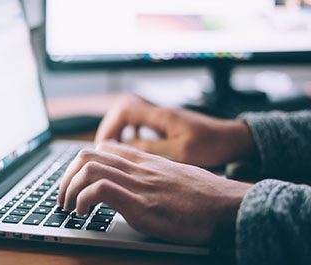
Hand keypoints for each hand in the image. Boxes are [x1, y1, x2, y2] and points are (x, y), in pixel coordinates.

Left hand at [58, 141, 251, 244]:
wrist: (229, 206)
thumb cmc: (206, 196)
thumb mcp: (175, 177)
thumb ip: (153, 175)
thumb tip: (138, 185)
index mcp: (146, 161)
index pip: (104, 148)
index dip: (82, 163)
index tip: (76, 181)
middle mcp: (138, 167)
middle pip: (88, 154)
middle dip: (66, 176)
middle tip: (63, 196)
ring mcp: (139, 184)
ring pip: (88, 168)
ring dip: (68, 188)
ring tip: (68, 206)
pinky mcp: (142, 204)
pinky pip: (100, 190)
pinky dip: (83, 200)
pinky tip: (83, 213)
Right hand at [96, 96, 255, 166]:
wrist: (233, 139)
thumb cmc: (212, 145)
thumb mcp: (181, 152)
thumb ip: (151, 148)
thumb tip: (124, 147)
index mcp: (161, 116)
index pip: (124, 111)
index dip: (109, 127)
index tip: (104, 146)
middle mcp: (159, 112)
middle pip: (123, 110)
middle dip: (110, 128)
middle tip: (104, 148)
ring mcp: (163, 117)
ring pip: (131, 117)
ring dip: (119, 130)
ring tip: (114, 148)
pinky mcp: (167, 124)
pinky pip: (141, 123)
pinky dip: (131, 133)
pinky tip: (133, 145)